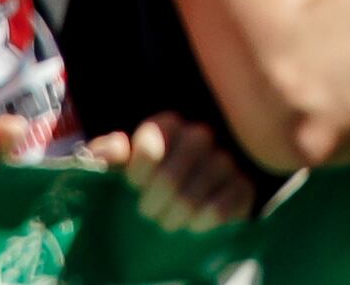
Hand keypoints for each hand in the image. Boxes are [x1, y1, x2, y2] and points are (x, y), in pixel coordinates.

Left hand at [84, 115, 259, 232]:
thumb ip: (106, 156)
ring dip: (176, 215)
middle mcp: (199, 137)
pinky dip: (204, 220)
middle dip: (154, 202)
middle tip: (148, 214)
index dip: (138, 172)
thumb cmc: (146, 183)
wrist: (183, 204)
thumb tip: (116, 150)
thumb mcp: (119, 167)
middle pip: (172, 174)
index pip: (152, 142)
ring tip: (169, 222)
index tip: (133, 187)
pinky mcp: (243, 186)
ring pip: (195, 192)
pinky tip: (195, 224)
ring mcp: (224, 160)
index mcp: (168, 126)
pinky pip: (224, 204)